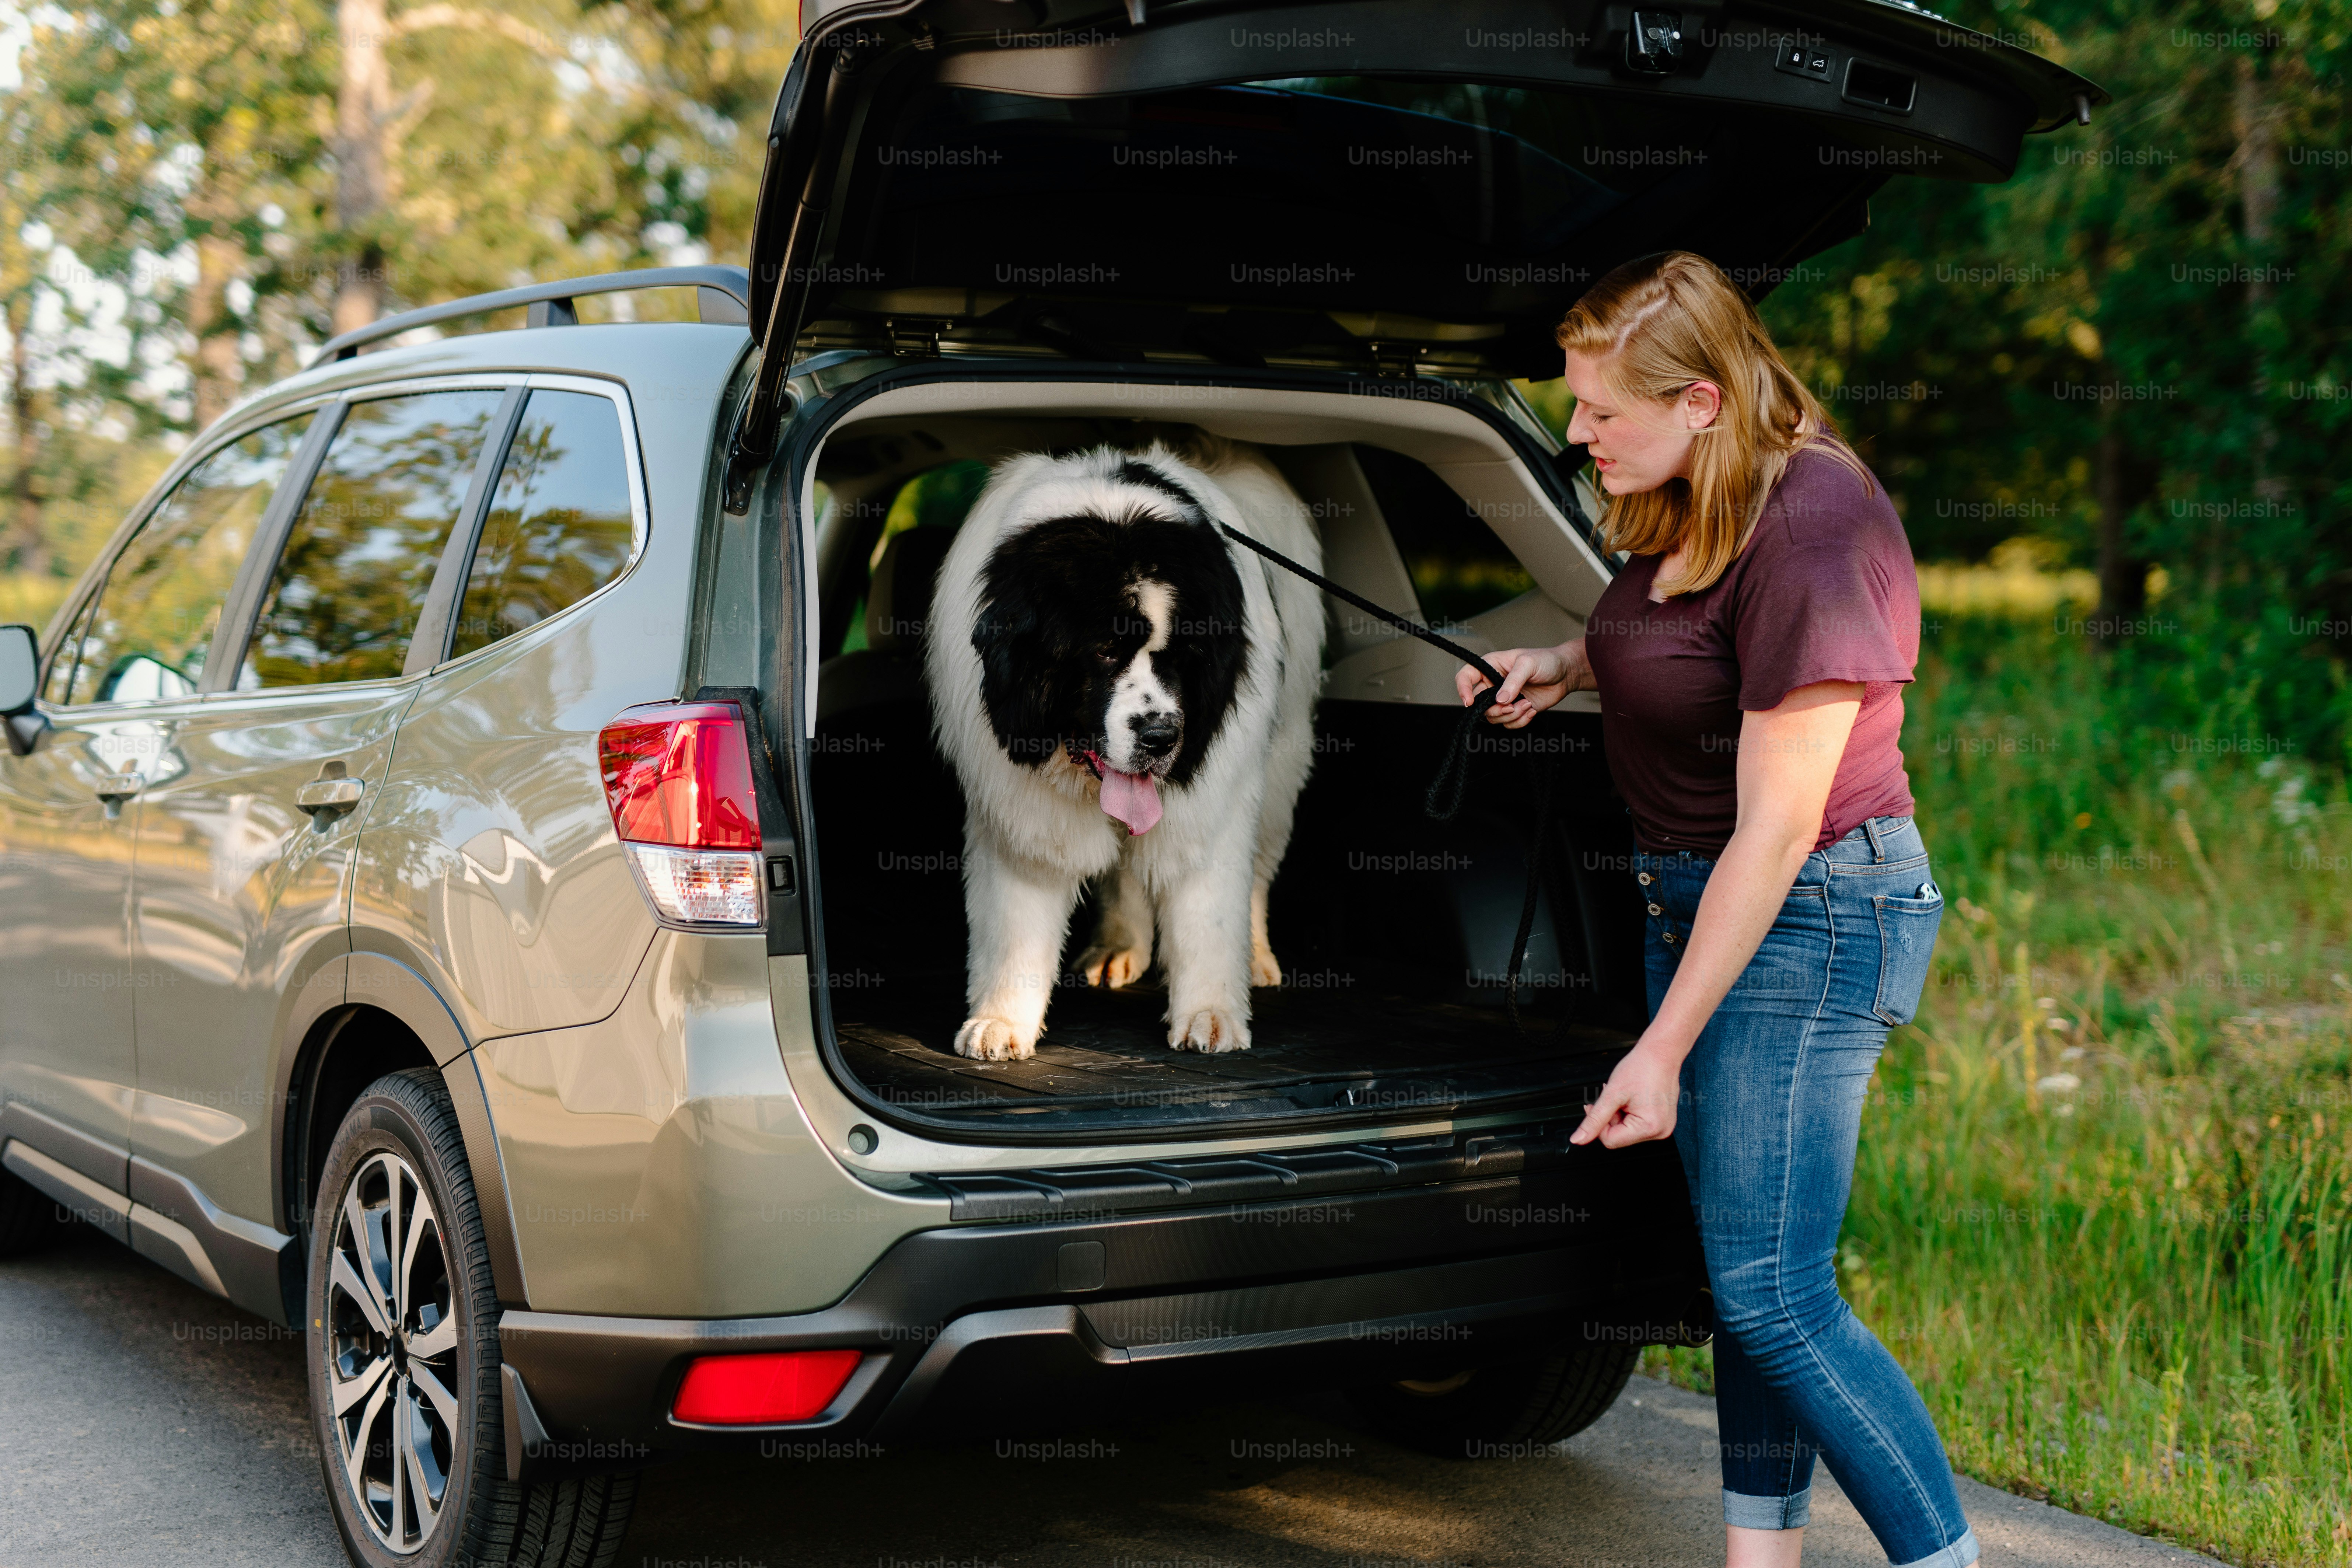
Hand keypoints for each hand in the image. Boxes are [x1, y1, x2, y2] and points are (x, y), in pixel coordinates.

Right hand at [1454, 641, 1587, 729]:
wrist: (1566, 674)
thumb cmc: (1546, 660)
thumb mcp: (1528, 663)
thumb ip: (1513, 681)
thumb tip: (1500, 700)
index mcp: (1490, 666)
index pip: (1466, 676)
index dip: (1463, 689)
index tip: (1470, 701)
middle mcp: (1493, 683)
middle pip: (1479, 704)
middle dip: (1495, 710)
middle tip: (1510, 707)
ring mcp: (1504, 699)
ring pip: (1494, 717)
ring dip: (1510, 716)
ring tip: (1527, 705)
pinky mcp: (1515, 710)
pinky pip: (1509, 723)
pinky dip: (1519, 721)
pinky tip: (1531, 710)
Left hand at [1570, 1042, 1682, 1147]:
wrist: (1661, 1053)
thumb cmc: (1642, 1067)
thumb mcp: (1612, 1094)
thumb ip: (1594, 1120)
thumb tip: (1579, 1139)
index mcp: (1649, 1128)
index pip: (1610, 1140)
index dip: (1599, 1124)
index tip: (1597, 1106)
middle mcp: (1659, 1131)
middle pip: (1619, 1136)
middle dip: (1611, 1118)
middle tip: (1614, 1098)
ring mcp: (1663, 1126)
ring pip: (1626, 1130)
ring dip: (1619, 1114)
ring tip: (1625, 1096)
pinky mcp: (1662, 1120)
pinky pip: (1637, 1124)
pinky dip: (1629, 1112)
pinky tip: (1631, 1099)